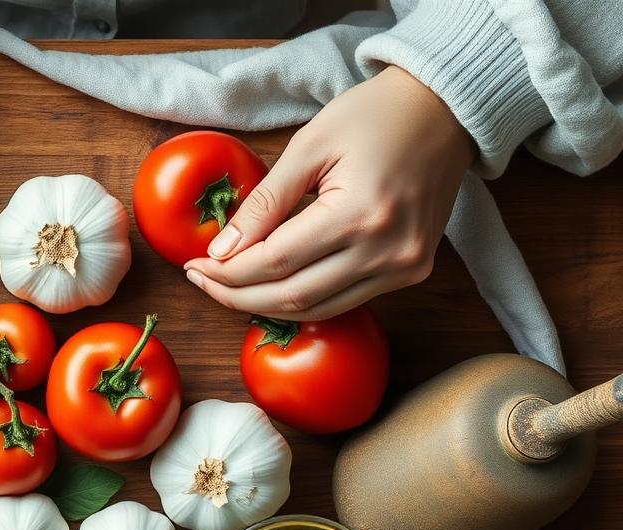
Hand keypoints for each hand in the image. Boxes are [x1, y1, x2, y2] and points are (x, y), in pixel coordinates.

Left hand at [183, 66, 473, 319]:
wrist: (447, 109)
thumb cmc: (376, 115)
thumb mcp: (310, 145)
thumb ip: (264, 203)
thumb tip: (222, 251)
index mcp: (360, 213)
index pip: (275, 262)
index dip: (228, 273)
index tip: (194, 267)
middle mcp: (387, 251)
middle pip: (293, 296)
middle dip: (237, 295)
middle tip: (201, 282)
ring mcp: (404, 266)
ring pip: (318, 308)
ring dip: (267, 305)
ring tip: (227, 288)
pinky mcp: (411, 271)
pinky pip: (345, 301)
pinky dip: (303, 300)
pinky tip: (271, 287)